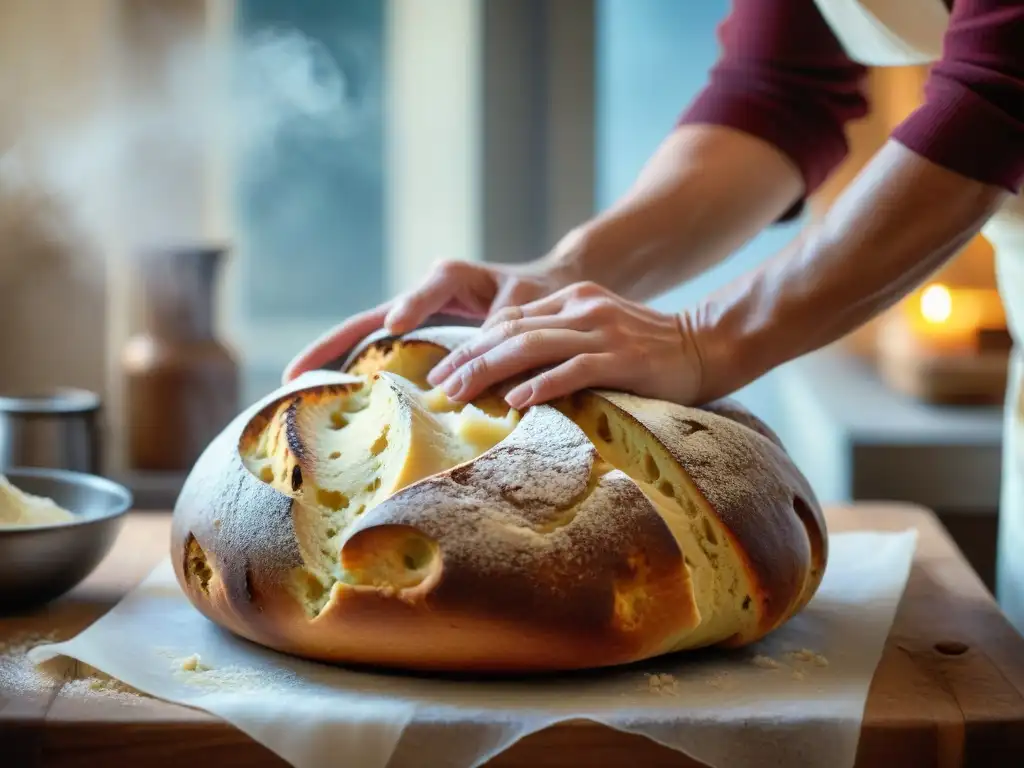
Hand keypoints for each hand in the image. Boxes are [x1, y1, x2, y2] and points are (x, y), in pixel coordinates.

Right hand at [282, 259, 574, 382]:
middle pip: (369, 320)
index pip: (429, 287)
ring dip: (333, 363)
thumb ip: (508, 326)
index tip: (396, 323)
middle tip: (294, 374)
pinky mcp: (415, 339)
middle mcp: (423, 295)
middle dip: (332, 345)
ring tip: (295, 390)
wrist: (542, 292)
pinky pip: (379, 355)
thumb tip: (488, 362)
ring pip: (365, 339)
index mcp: (453, 277)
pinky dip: (355, 374)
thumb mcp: (528, 304)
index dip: (412, 304)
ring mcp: (413, 319)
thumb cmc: (537, 294)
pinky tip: (333, 401)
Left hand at [425, 282, 705, 408]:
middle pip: (510, 331)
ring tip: (460, 394)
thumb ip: (561, 344)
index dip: (472, 345)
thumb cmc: (649, 351)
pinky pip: (573, 370)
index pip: (509, 320)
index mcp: (573, 300)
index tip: (442, 370)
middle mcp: (583, 308)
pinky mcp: (623, 357)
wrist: (709, 345)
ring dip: (489, 371)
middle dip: (468, 359)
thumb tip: (511, 376)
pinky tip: (515, 400)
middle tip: (437, 386)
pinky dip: (541, 384)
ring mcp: (603, 330)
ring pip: (532, 346)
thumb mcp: (599, 334)